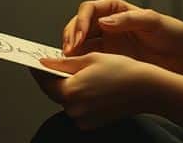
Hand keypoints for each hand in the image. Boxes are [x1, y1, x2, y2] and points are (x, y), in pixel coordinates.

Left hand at [35, 52, 156, 130]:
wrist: (146, 89)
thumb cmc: (123, 71)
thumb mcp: (91, 58)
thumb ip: (64, 62)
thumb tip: (45, 63)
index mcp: (71, 91)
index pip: (44, 81)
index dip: (39, 70)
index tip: (36, 63)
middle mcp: (74, 109)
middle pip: (56, 92)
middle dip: (58, 78)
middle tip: (64, 65)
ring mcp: (82, 119)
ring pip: (68, 100)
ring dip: (71, 88)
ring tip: (87, 75)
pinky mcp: (91, 124)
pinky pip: (79, 109)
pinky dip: (82, 98)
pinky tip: (95, 87)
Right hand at [62, 0, 182, 76]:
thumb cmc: (174, 36)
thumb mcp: (155, 22)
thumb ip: (130, 19)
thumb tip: (104, 22)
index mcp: (117, 10)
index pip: (90, 10)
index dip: (80, 21)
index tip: (79, 36)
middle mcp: (108, 25)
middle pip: (78, 25)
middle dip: (70, 36)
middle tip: (70, 52)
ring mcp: (107, 44)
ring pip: (78, 43)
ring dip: (70, 51)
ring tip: (69, 63)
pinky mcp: (107, 61)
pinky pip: (86, 60)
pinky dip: (77, 64)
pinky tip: (76, 71)